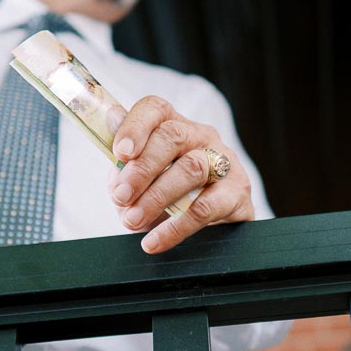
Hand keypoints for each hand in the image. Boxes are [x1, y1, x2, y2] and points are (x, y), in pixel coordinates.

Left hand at [107, 95, 254, 253]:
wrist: (212, 229)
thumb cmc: (170, 197)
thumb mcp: (141, 180)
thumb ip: (125, 166)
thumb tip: (113, 152)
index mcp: (175, 126)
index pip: (156, 109)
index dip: (135, 126)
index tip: (119, 152)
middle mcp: (202, 137)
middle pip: (172, 137)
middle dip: (142, 168)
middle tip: (120, 196)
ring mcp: (224, 163)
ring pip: (191, 169)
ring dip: (156, 197)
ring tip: (132, 220)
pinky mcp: (237, 194)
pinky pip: (205, 208)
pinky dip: (175, 227)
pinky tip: (154, 241)